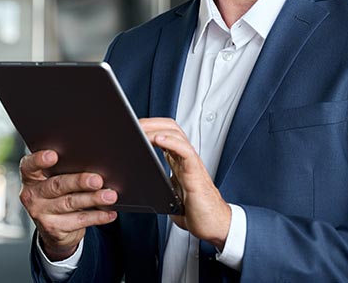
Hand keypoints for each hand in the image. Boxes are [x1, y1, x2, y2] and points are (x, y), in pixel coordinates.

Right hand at [18, 149, 118, 260]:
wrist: (53, 229)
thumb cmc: (57, 194)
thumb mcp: (53, 180)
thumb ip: (64, 170)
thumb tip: (94, 163)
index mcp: (30, 177)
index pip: (29, 165)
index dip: (39, 160)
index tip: (54, 155)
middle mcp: (32, 195)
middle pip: (57, 185)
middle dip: (79, 181)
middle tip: (97, 180)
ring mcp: (41, 214)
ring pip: (70, 203)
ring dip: (93, 199)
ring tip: (110, 195)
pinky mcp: (54, 229)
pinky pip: (79, 220)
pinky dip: (97, 216)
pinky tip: (110, 212)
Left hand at [140, 118, 230, 249]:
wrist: (214, 226)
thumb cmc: (195, 212)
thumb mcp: (168, 195)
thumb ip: (157, 186)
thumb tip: (134, 188)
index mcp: (178, 161)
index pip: (165, 133)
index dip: (150, 126)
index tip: (133, 127)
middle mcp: (185, 159)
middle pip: (170, 128)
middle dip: (151, 122)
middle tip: (133, 124)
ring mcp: (191, 164)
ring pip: (176, 134)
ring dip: (156, 128)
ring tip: (141, 129)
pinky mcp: (195, 174)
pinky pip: (185, 151)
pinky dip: (171, 142)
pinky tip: (158, 139)